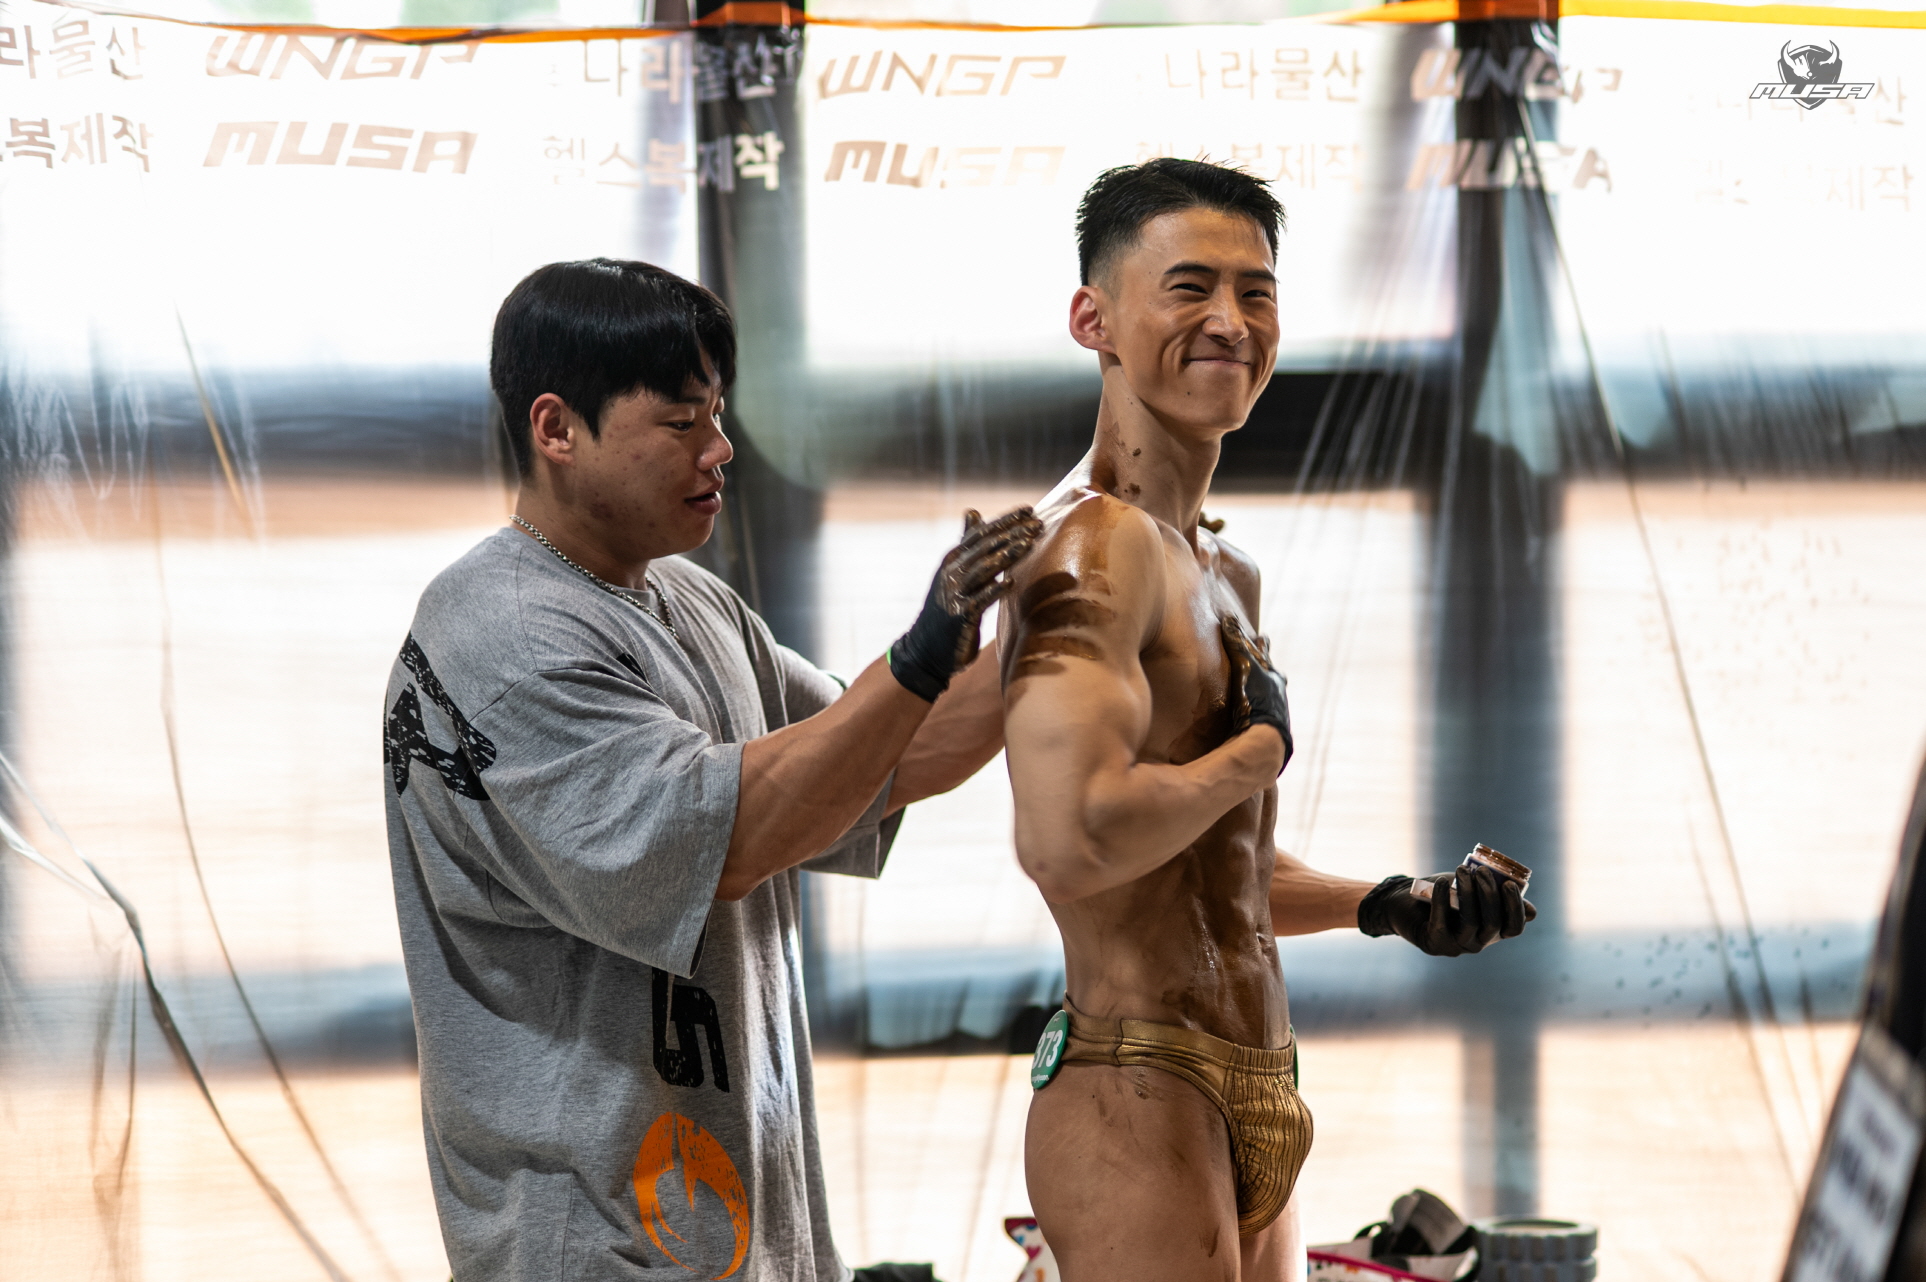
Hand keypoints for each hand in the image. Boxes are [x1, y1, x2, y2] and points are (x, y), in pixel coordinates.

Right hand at [889, 507, 1042, 701]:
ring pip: (983, 568)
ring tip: (1029, 544)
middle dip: (1012, 533)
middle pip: (985, 546)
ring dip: (1007, 555)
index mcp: (952, 560)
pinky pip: (979, 600)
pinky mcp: (959, 615)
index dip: (1005, 520)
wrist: (926, 649)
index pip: (981, 533)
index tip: (1030, 510)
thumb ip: (967, 545)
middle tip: (1037, 524)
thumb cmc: (948, 609)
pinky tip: (1011, 583)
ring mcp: (954, 593)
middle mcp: (951, 572)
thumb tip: (972, 511)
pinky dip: (994, 590)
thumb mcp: (955, 573)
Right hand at [1223, 616, 1292, 772]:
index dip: (1261, 645)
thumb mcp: (1244, 666)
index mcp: (1272, 676)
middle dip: (1268, 668)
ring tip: (1260, 691)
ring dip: (1264, 692)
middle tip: (1268, 665)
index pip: (1265, 655)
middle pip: (1273, 676)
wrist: (1266, 736)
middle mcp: (1277, 694)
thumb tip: (1228, 616)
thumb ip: (1235, 643)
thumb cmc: (1256, 698)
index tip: (1262, 635)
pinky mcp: (1268, 730)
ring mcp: (1275, 713)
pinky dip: (1258, 712)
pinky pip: (1263, 716)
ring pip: (1270, 697)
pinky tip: (1254, 720)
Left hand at [1357, 866, 1534, 955]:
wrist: (1403, 903)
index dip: (1515, 909)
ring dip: (1468, 893)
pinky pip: (1441, 922)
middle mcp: (1478, 943)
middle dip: (1489, 895)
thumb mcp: (1472, 893)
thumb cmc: (1443, 895)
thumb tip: (1532, 912)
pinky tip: (1442, 883)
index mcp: (1492, 931)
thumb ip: (1497, 897)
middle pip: (1492, 924)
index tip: (1508, 884)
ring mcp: (1456, 946)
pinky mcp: (1434, 943)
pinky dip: (1442, 900)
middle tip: (1481, 871)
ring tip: (1461, 871)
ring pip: (1470, 922)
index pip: (1513, 928)